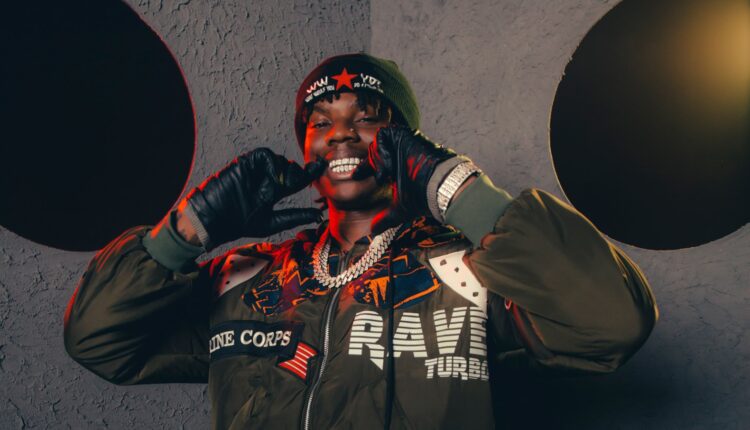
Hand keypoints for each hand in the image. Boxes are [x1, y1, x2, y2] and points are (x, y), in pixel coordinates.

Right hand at [185, 148, 326, 248]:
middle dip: (299, 175)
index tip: (322, 167)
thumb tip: (318, 216)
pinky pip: (266, 155)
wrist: (215, 219)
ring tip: (277, 188)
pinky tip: (273, 177)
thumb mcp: (273, 222)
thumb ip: (295, 216)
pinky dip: (273, 164)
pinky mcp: (246, 163)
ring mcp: (256, 170)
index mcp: (274, 191)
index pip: (297, 179)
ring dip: (285, 173)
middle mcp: (267, 178)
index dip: (310, 173)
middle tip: (297, 185)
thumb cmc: (240, 223)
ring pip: (281, 161)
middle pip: (292, 168)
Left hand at [352, 125, 456, 233]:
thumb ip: (386, 218)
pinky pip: (384, 135)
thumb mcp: (400, 209)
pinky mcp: (405, 136)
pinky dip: (383, 150)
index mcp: (398, 165)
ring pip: (379, 141)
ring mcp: (403, 143)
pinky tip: (389, 166)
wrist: (438, 187)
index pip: (376, 161)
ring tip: (386, 174)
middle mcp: (400, 152)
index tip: (355, 176)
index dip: (364, 167)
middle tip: (380, 178)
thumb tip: (374, 231)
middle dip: (372, 163)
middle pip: (375, 149)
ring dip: (378, 158)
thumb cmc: (423, 197)